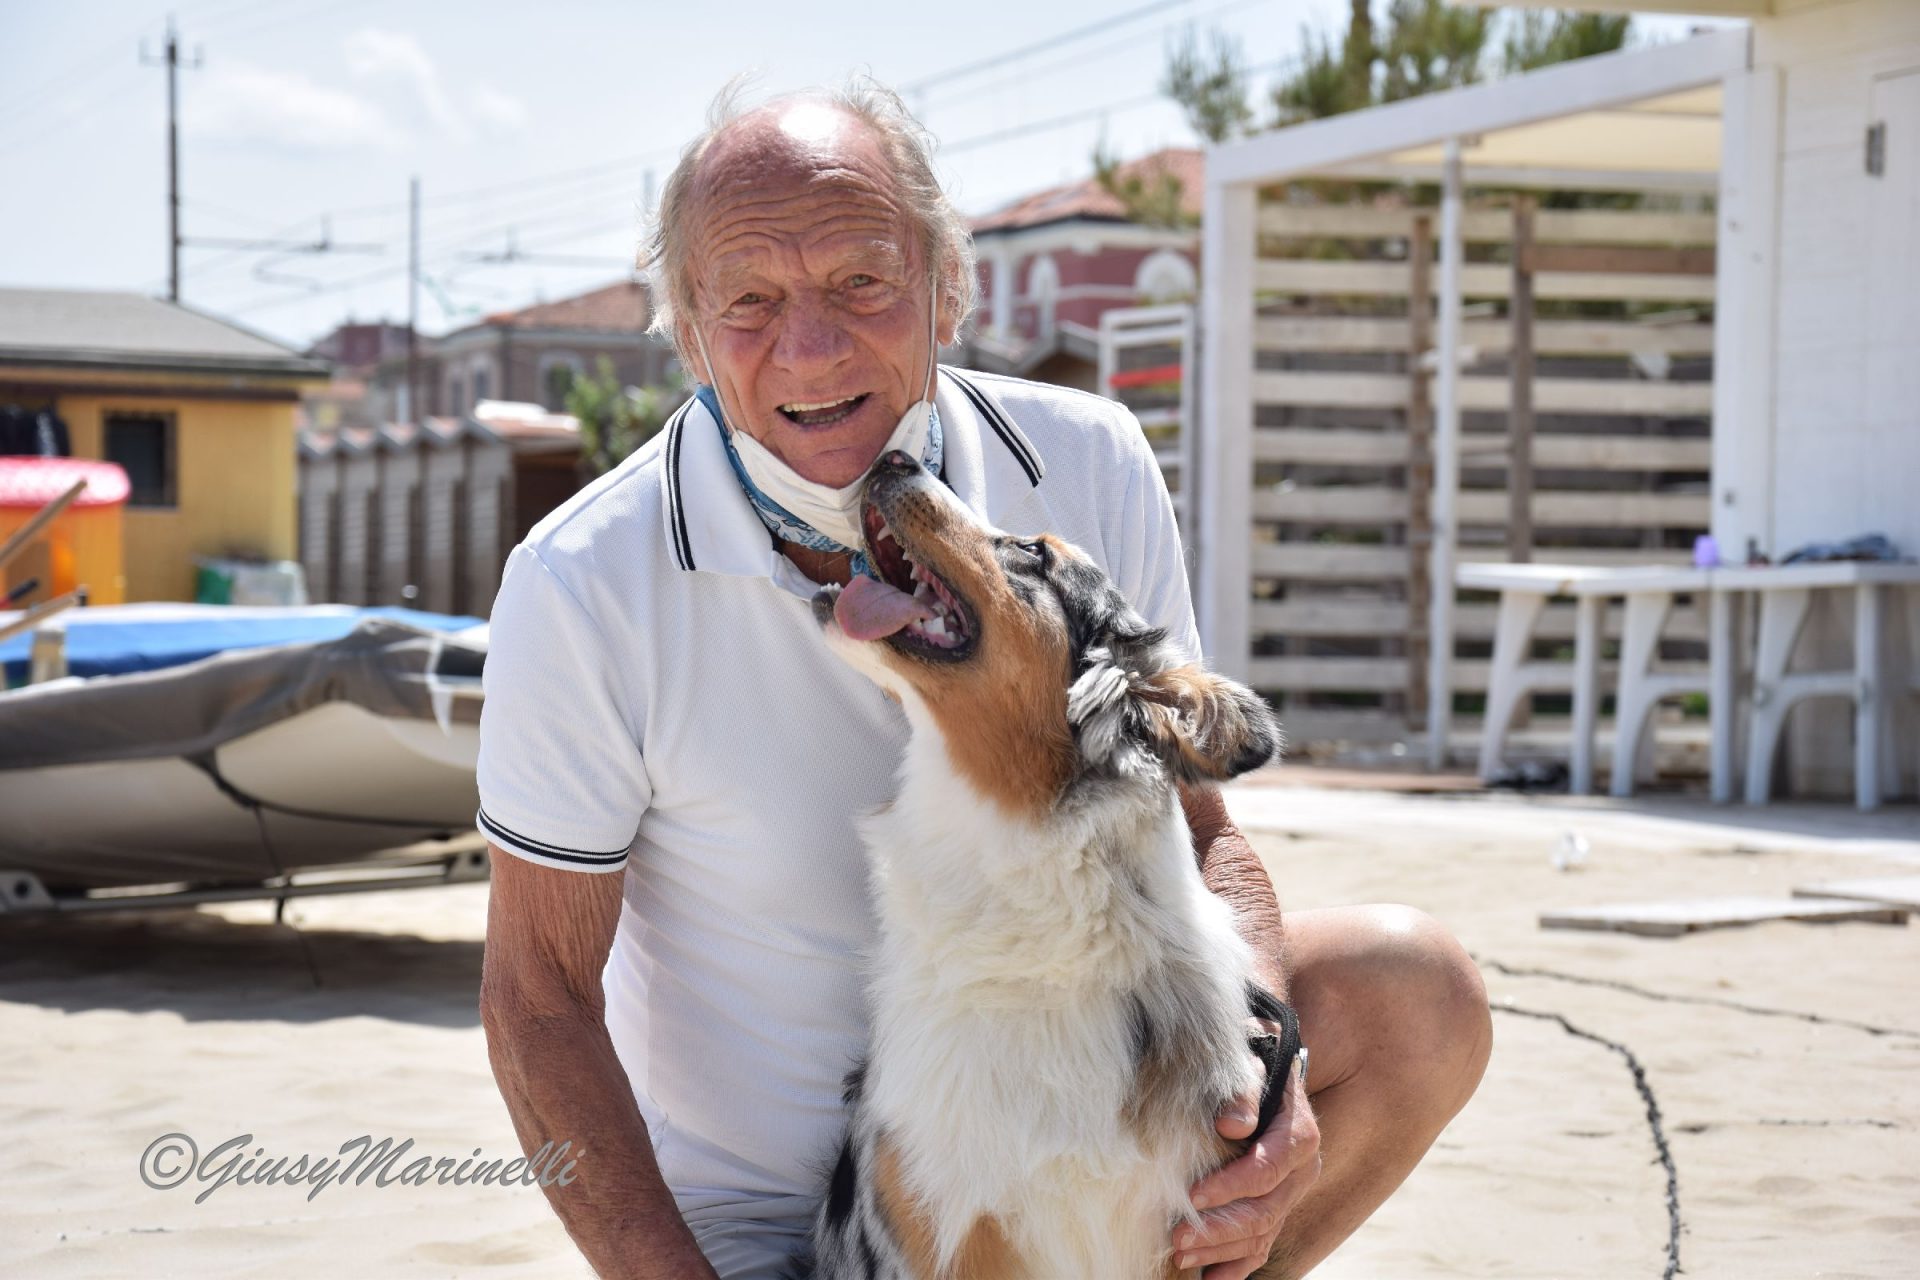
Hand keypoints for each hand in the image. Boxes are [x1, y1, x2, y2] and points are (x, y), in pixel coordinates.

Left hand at [1173, 1045, 1319, 1278]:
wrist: (1267, 1072)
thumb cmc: (1250, 1066)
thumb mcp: (1248, 1066)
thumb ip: (1242, 1092)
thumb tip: (1231, 1125)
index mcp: (1298, 1137)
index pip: (1265, 1172)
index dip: (1230, 1187)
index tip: (1193, 1195)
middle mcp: (1300, 1172)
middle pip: (1263, 1212)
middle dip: (1219, 1229)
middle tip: (1177, 1238)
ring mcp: (1290, 1194)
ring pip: (1262, 1234)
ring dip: (1221, 1251)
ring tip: (1181, 1256)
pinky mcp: (1277, 1208)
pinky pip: (1262, 1246)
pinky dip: (1237, 1266)